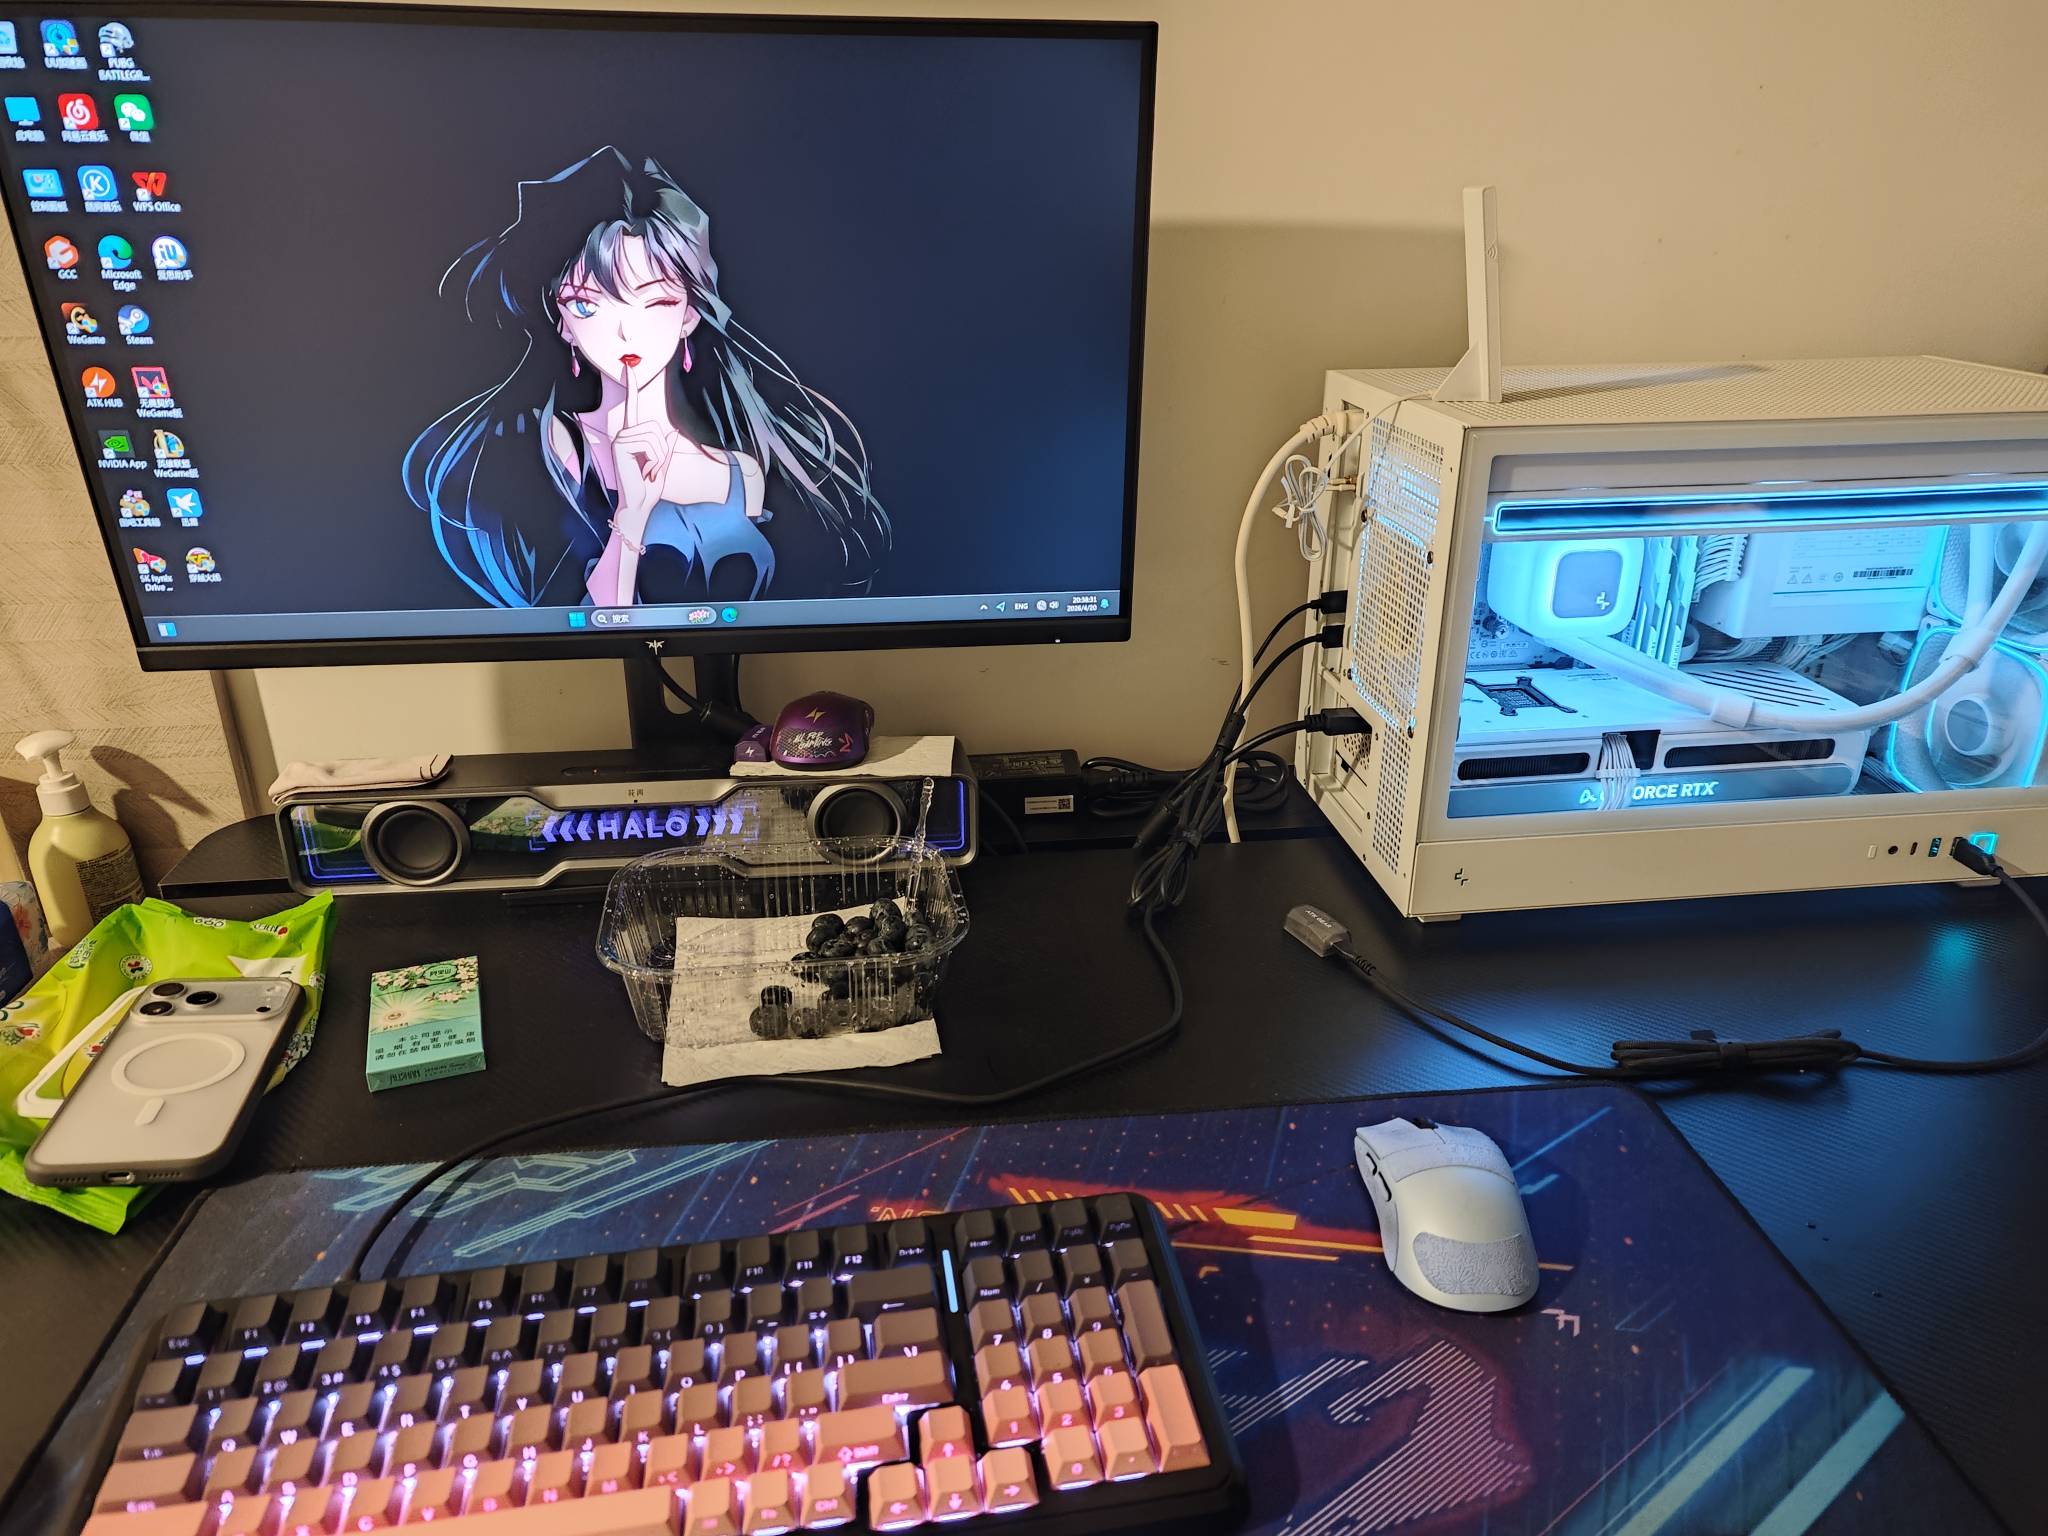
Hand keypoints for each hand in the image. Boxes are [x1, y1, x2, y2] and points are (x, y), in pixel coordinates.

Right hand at [607, 363, 673, 529]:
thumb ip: (667, 448)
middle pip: (656, 427)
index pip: (632, 406)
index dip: (631, 386)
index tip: (629, 366)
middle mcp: (623, 433)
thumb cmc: (649, 487)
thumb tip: (674, 432)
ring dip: (660, 457)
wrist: (639, 505)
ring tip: (649, 471)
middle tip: (653, 468)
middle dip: (662, 450)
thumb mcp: (662, 464)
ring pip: (655, 436)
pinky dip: (655, 460)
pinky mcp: (620, 445)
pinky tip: (646, 471)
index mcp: (632, 435)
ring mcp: (620, 438)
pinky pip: (650, 444)